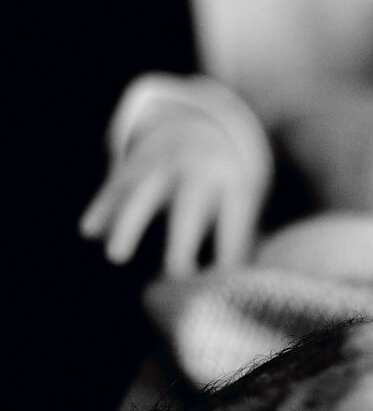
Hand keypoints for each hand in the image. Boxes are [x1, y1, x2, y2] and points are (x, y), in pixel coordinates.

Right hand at [80, 75, 268, 275]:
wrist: (205, 125)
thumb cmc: (228, 185)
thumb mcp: (245, 200)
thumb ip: (239, 238)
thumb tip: (231, 286)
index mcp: (235, 184)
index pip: (233, 222)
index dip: (229, 252)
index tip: (220, 284)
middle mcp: (199, 170)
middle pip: (190, 205)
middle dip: (182, 240)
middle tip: (175, 275)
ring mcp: (163, 164)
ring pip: (143, 194)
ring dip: (130, 225)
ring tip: (117, 258)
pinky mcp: (135, 164)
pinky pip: (117, 186)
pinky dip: (103, 207)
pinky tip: (89, 231)